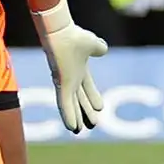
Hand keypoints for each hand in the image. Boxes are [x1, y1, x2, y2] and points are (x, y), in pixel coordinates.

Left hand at [33, 0, 106, 133]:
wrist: (61, 31)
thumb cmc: (74, 35)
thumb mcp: (92, 43)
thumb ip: (99, 48)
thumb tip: (103, 50)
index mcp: (79, 70)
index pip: (87, 88)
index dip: (93, 98)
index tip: (100, 108)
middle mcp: (71, 78)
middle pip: (80, 99)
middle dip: (86, 112)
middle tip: (92, 124)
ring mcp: (65, 82)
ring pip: (72, 105)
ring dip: (78, 117)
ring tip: (80, 131)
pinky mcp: (61, 85)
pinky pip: (65, 104)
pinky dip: (69, 116)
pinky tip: (73, 128)